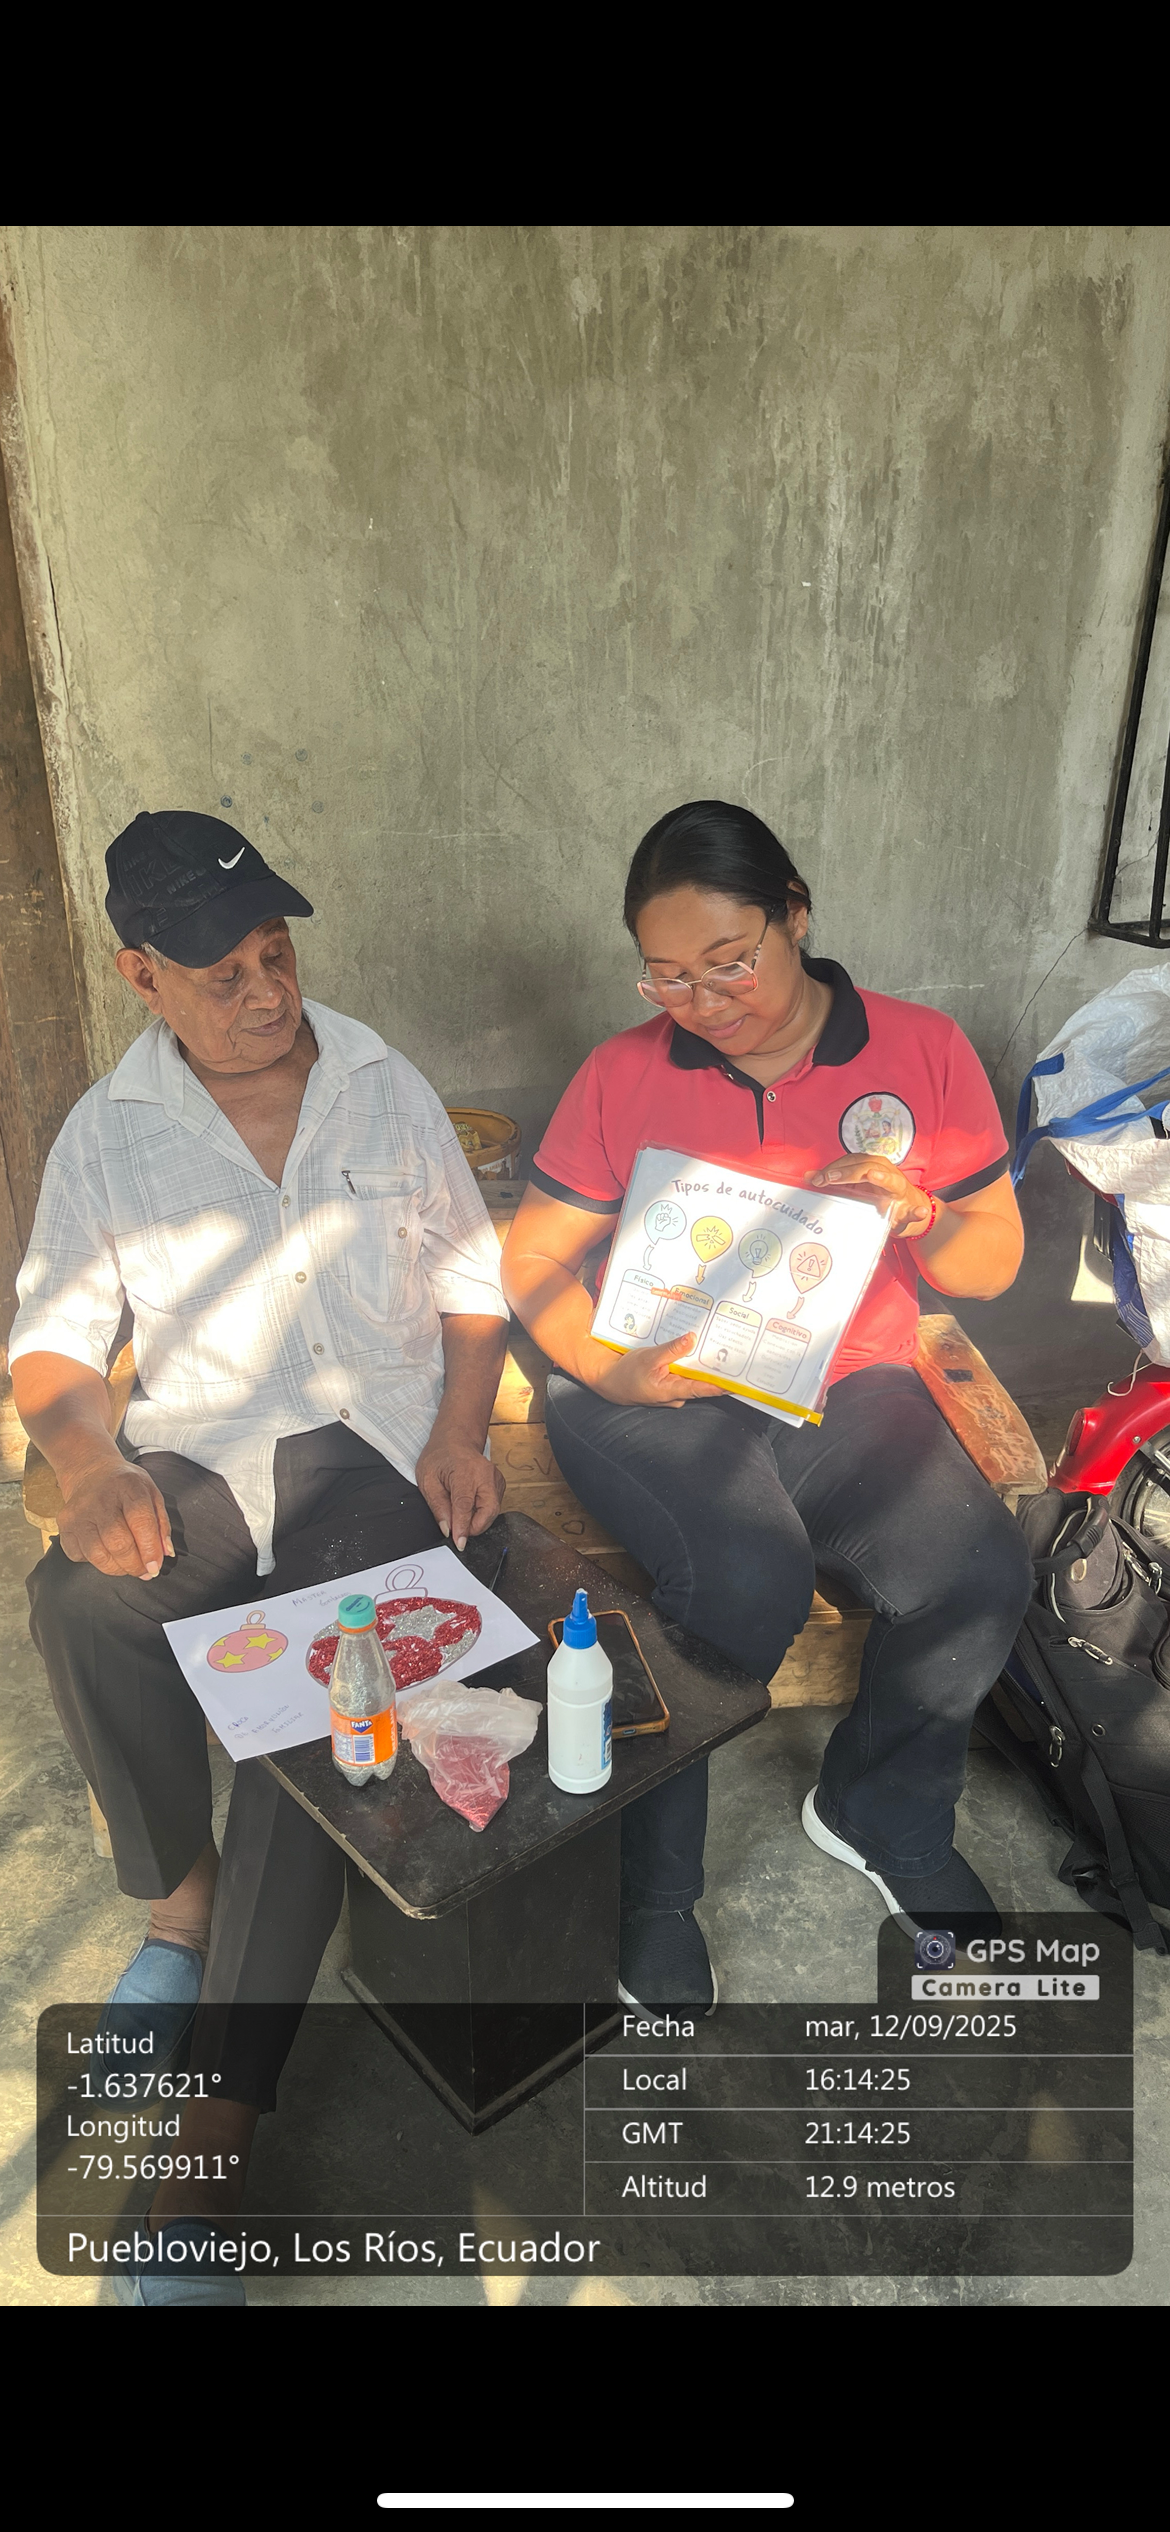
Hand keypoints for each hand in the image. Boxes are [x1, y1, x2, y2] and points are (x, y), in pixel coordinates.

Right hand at [58, 1458, 174, 1578]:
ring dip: (117, 1568)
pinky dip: (95, 1562)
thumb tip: (165, 1552)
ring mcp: (78, 1513)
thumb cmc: (124, 1485)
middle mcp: (100, 1499)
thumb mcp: (151, 1493)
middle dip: (135, 1565)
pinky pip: (79, 1556)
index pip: (141, 1521)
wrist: (90, 1472)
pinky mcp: (64, 1526)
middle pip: (118, 1543)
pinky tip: (105, 1552)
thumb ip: (161, 1523)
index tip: (155, 1566)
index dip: (150, 1549)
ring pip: (98, 1554)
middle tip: (143, 1570)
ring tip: (127, 1565)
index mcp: (128, 1486)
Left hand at [415, 1430, 504, 1552]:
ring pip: (493, 1511)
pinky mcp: (499, 1484)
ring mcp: (496, 1479)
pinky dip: (481, 1513)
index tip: (459, 1543)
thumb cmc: (440, 1457)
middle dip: (475, 1527)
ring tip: (459, 1514)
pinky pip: (493, 1506)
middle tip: (458, 1531)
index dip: (463, 1527)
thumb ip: (437, 1506)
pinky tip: (468, 1507)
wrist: (456, 1441)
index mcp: (464, 1471)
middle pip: (488, 1510)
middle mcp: (485, 1475)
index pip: (465, 1505)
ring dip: (477, 1520)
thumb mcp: (427, 1480)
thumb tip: (447, 1529)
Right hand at [594, 1331, 723, 1408]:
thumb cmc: (626, 1373)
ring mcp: (674, 1391)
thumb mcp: (648, 1357)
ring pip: (693, 1377)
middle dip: (714, 1368)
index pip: (703, 1389)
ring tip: (717, 1347)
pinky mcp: (670, 1385)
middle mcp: (677, 1395)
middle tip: (732, 1353)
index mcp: (672, 1391)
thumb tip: (692, 1339)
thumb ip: (671, 1350)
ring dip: (701, 1364)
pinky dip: (689, 1364)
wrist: (609, 1380)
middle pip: (701, 1381)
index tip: (739, 1381)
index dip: (722, 1385)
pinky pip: (684, 1375)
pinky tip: (694, 1350)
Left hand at [804, 1155, 933, 1238]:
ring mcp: (901, 1191)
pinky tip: (917, 1211)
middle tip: (829, 1179)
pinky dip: (916, 1211)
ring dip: (882, 1178)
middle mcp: (888, 1173)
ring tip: (872, 1176)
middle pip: (868, 1166)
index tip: (817, 1178)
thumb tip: (808, 1177)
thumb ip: (835, 1181)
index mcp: (874, 1165)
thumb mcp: (856, 1186)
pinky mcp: (910, 1210)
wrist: (908, 1209)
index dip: (835, 1167)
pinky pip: (915, 1211)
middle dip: (848, 1172)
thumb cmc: (878, 1195)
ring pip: (892, 1181)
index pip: (853, 1160)